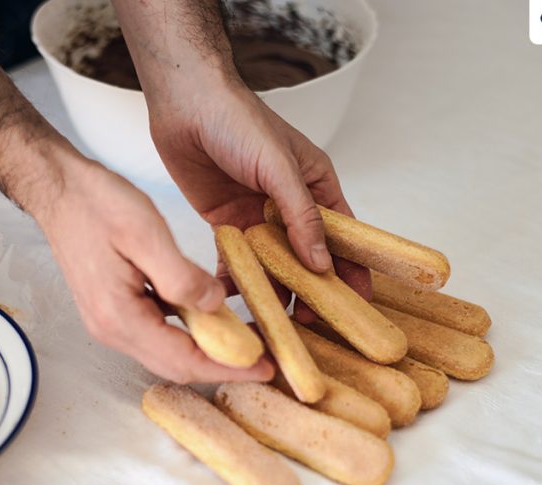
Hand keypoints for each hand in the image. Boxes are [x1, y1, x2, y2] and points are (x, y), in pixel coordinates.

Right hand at [33, 156, 273, 383]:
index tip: (266, 365)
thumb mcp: (145, 232)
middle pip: (176, 366)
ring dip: (208, 351)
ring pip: (168, 352)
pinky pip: (159, 333)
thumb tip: (214, 305)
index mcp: (119, 317)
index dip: (229, 366)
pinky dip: (189, 332)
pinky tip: (212, 317)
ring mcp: (110, 322)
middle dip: (223, 367)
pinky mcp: (114, 309)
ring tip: (247, 340)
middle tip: (265, 358)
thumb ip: (180, 276)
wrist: (58, 189)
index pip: (183, 359)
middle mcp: (112, 329)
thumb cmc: (96, 204)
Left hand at [147, 81, 371, 320]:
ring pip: (272, 264)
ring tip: (273, 319)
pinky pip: (235, 259)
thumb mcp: (279, 166)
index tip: (356, 305)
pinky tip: (234, 298)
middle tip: (309, 324)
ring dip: (273, 289)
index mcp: (316, 187)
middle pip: (307, 258)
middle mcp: (289, 206)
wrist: (185, 104)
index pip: (343, 236)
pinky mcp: (226, 222)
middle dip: (311, 291)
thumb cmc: (238, 120)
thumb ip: (302, 214)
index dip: (351, 271)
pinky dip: (235, 279)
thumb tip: (322, 263)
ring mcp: (257, 216)